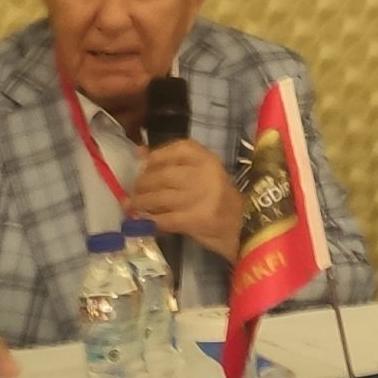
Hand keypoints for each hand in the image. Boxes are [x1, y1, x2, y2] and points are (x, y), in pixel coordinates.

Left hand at [131, 141, 243, 260]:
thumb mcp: (202, 175)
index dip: (156, 155)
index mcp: (209, 160)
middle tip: (135, 189)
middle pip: (163, 175)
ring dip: (141, 202)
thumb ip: (174, 164)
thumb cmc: (218, 200)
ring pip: (160, 197)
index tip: (144, 164)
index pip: (178, 149)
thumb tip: (140, 152)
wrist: (243, 228)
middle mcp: (205, 176)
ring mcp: (200, 198)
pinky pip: (164, 218)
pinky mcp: (195, 220)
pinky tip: (143, 221)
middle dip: (143, 183)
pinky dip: (150, 220)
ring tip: (133, 205)